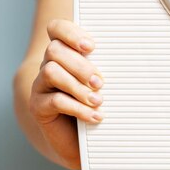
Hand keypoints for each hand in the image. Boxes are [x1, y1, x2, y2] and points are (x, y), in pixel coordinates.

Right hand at [28, 19, 103, 169]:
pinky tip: (95, 116)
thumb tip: (131, 58)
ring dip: (78, 86)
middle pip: (54, 50)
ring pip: (51, 72)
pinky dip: (78, 108)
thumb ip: (108, 68)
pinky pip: (54, 101)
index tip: (91, 47)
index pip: (57, 28)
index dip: (71, 33)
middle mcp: (48, 64)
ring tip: (98, 101)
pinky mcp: (38, 107)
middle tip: (100, 82)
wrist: (80, 141)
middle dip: (80, 65)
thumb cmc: (96, 105)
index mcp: (65, 53)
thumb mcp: (103, 83)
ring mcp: (40, 85)